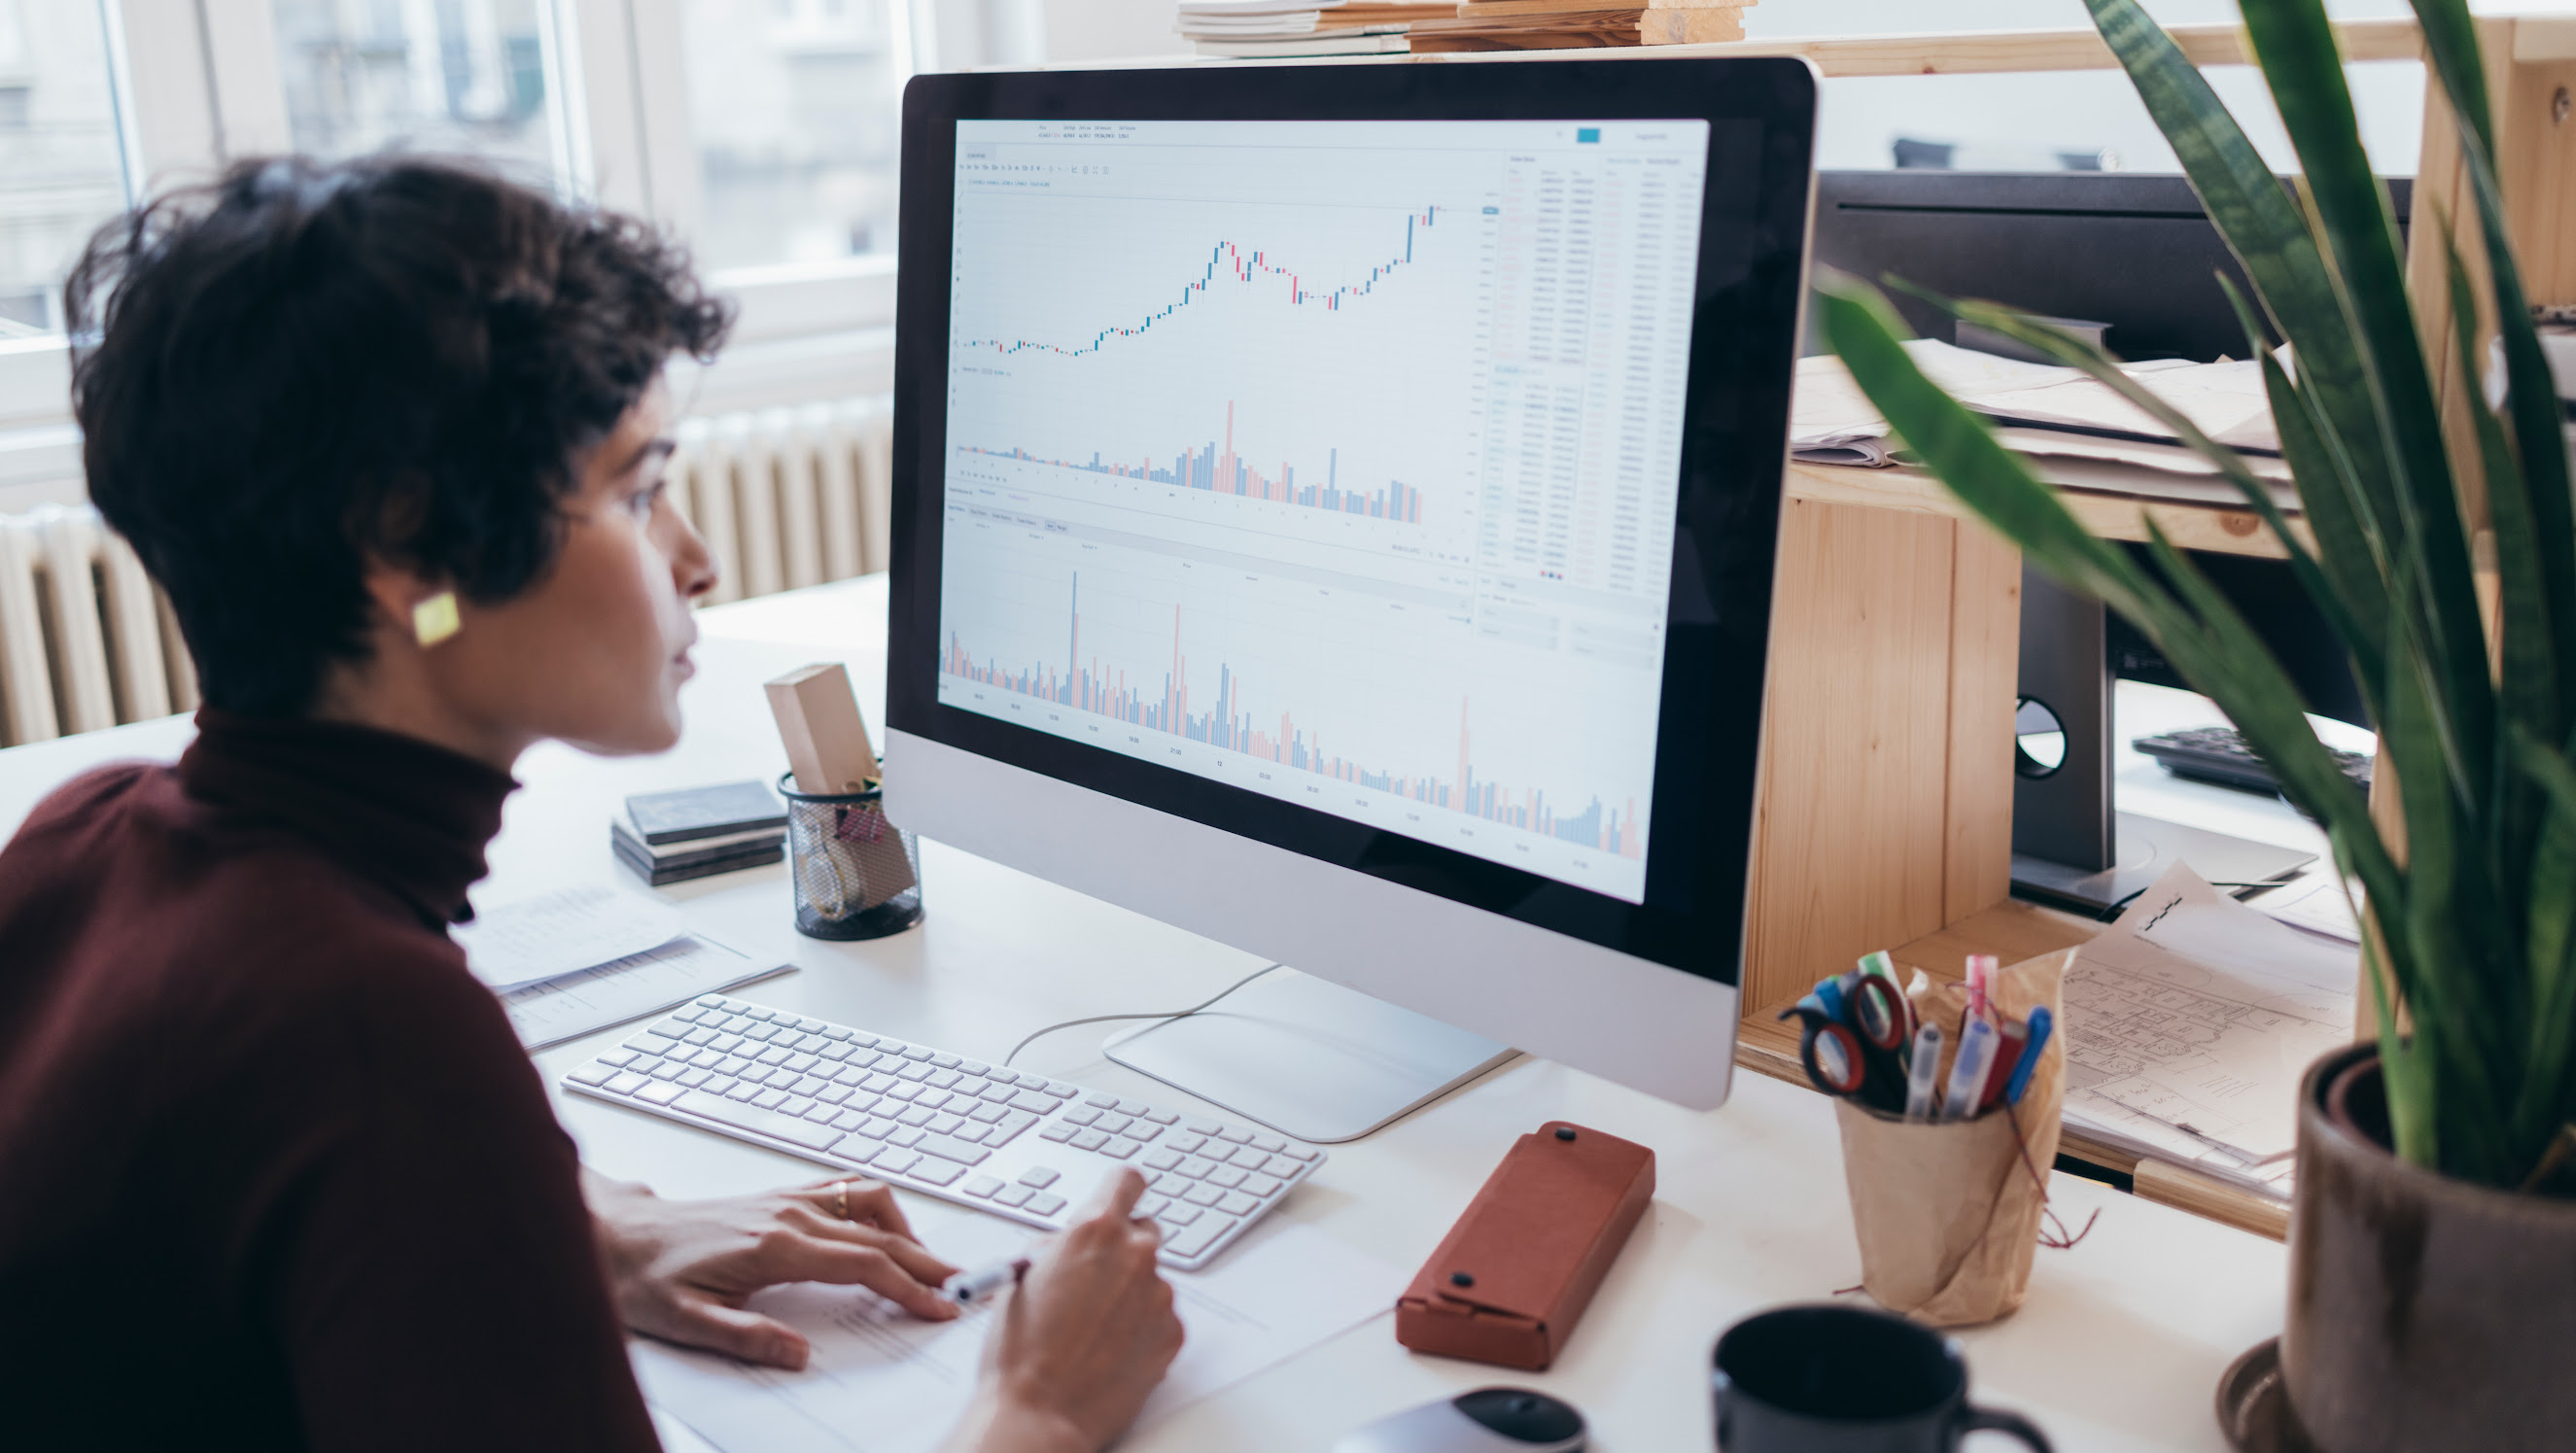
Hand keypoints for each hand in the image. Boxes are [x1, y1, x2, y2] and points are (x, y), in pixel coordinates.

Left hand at [584, 1167, 961, 1369]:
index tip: (942, 1307)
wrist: (618, 1236)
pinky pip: (846, 1189)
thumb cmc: (647, 1278)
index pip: (864, 1264)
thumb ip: (747, 1338)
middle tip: (964, 1286)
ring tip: (926, 1265)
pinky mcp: (779, 1195)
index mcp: (775, 1246)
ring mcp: (787, 1198)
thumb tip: (800, 1355)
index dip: (910, 1288)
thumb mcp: (688, 1323)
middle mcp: (789, 1213)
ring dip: (908, 1230)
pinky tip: (884, 1232)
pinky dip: (879, 1209)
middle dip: (928, 1262)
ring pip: (870, 1201)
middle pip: (880, 1233)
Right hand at [941, 1169, 1184, 1452]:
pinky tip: (1109, 1350)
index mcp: (1093, 1231)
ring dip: (1129, 1294)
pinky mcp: (1173, 1331)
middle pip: (1144, 1230)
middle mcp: (1134, 1254)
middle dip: (1122, 1249)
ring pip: (1150, 1279)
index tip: (1118, 1200)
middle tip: (1093, 1281)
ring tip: (1091, 1330)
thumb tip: (1066, 1245)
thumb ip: (1056, 1249)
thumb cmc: (1020, 1353)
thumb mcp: (1021, 1279)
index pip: (1126, 1181)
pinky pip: (1160, 1317)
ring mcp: (1159, 1294)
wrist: (1040, 1413)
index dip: (1119, 1191)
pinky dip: (1141, 1328)